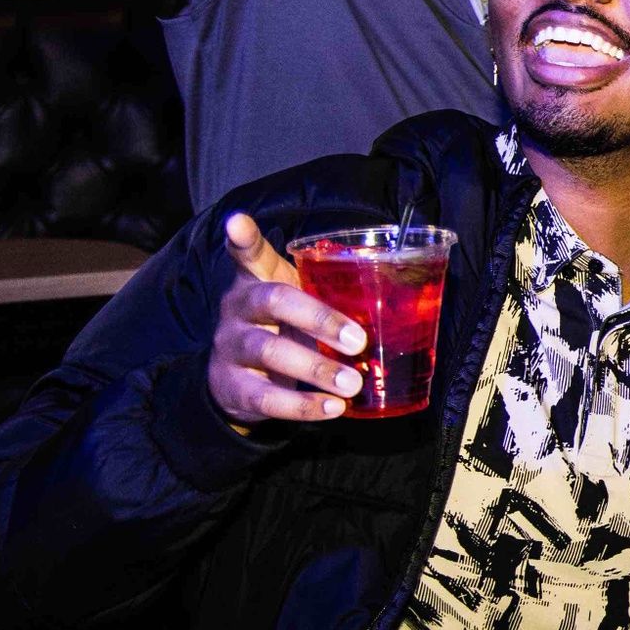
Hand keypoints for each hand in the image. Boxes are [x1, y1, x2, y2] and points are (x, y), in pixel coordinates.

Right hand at [205, 213, 363, 428]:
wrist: (236, 382)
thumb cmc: (283, 328)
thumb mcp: (298, 302)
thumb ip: (329, 294)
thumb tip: (399, 298)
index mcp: (257, 280)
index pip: (249, 254)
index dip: (243, 238)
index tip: (237, 221)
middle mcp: (237, 308)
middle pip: (273, 301)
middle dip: (319, 319)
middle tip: (359, 341)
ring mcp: (230, 347)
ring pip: (269, 351)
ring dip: (316, 369)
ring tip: (353, 384)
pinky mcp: (231, 387)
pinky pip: (266, 397)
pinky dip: (303, 405)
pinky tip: (333, 408)